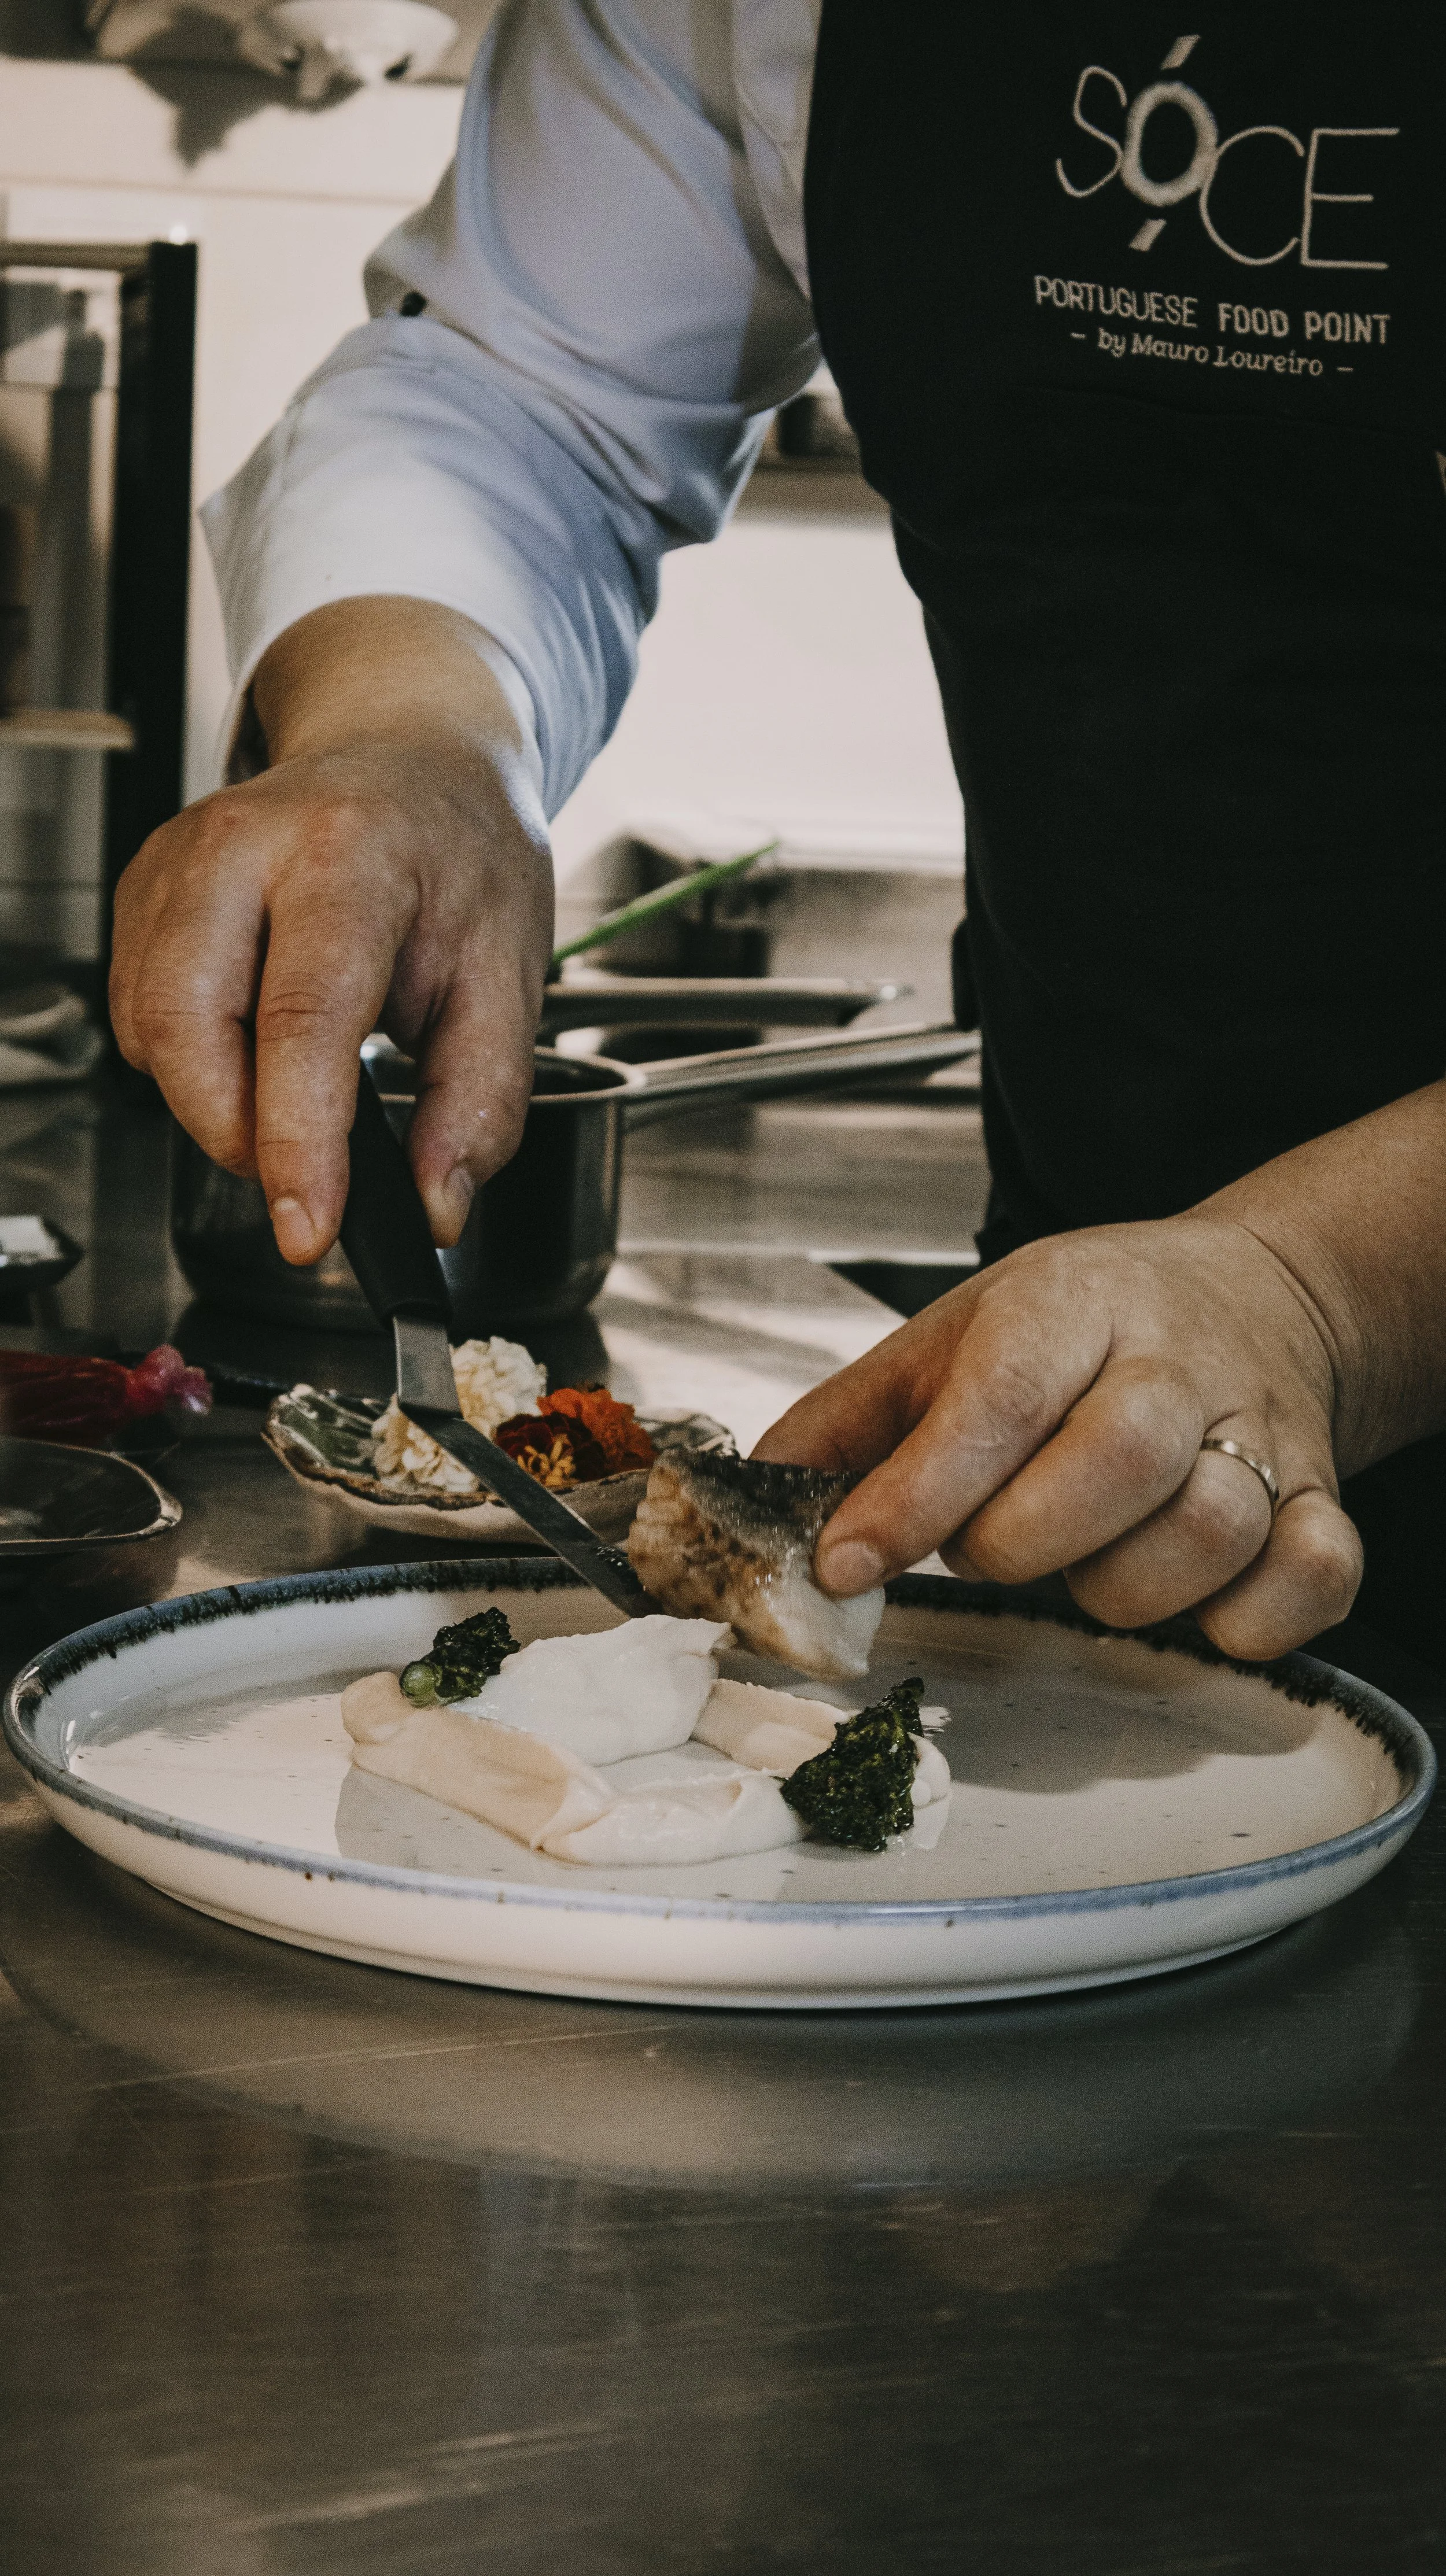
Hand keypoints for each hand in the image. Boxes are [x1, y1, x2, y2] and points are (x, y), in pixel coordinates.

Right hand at [109, 599, 552, 1262]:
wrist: (411, 754)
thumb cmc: (459, 854)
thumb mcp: (511, 973)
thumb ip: (481, 1101)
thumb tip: (438, 1206)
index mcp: (349, 853)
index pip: (304, 1017)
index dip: (299, 1140)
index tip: (311, 1228)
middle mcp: (243, 843)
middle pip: (186, 1022)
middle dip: (234, 1133)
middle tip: (305, 1172)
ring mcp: (178, 859)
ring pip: (148, 1026)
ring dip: (213, 1101)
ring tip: (296, 1093)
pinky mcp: (145, 886)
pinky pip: (137, 1009)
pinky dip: (192, 1061)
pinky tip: (257, 1041)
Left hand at [754, 1215, 1364, 1659]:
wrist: (1250, 1296)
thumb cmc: (1079, 1327)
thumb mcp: (947, 1339)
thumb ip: (845, 1426)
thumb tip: (746, 1506)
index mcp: (1068, 1305)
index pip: (996, 1401)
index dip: (917, 1497)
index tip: (846, 1563)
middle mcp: (1175, 1361)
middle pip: (1116, 1462)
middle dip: (1020, 1542)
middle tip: (985, 1547)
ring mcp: (1261, 1433)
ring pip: (1206, 1534)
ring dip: (1120, 1587)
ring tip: (1083, 1558)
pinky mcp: (1322, 1501)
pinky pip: (1306, 1582)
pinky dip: (1244, 1618)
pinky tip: (1190, 1599)